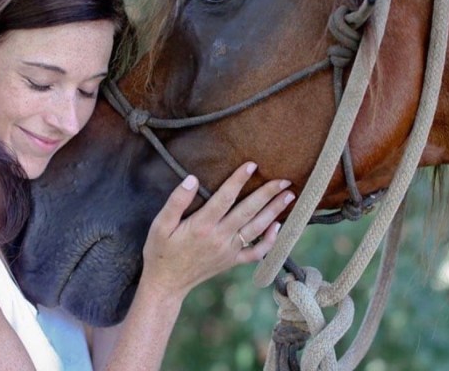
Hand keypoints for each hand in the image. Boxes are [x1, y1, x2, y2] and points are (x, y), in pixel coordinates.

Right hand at [140, 162, 293, 299]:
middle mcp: (219, 238)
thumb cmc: (160, 251)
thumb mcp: (160, 224)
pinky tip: (278, 227)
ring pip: (256, 229)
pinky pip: (255, 253)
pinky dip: (269, 241)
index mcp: (201, 226)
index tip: (252, 165)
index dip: (238, 179)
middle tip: (284, 179)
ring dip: (274, 211)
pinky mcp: (231, 262)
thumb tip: (192, 179)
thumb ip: (176, 201)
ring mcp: (228, 251)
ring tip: (288, 196)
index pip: (225, 197)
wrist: (166, 283)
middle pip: (248, 211)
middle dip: (267, 194)